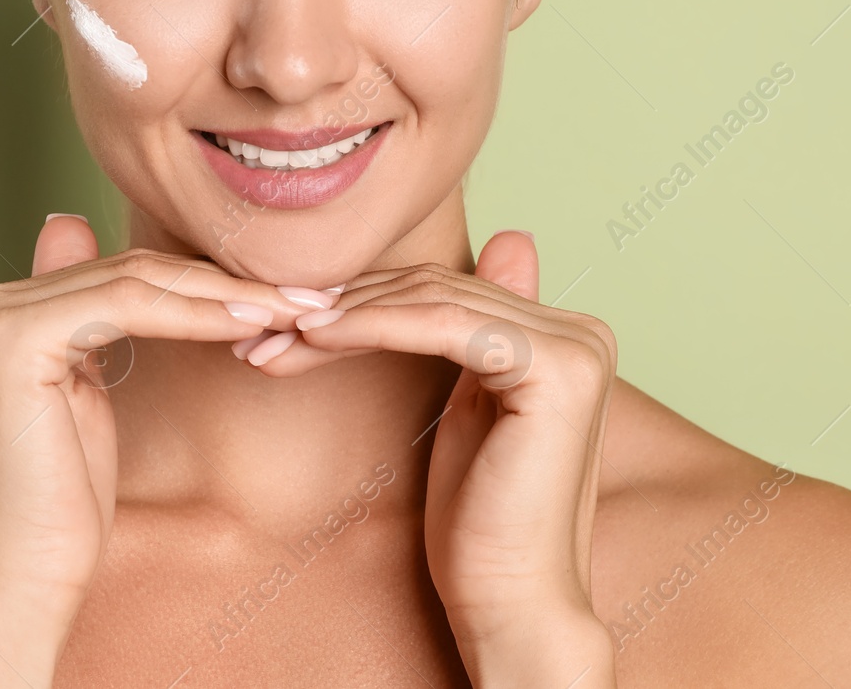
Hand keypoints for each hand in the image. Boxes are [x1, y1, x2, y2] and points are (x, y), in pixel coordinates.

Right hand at [0, 216, 313, 686]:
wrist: (21, 583)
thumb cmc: (60, 507)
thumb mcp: (82, 397)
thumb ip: (85, 320)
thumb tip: (77, 227)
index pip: (118, 275)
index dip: (202, 282)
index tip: (278, 296)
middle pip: (128, 271)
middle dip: (224, 283)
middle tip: (303, 296)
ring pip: (135, 282)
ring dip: (224, 295)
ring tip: (293, 310)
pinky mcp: (11, 338)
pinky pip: (128, 306)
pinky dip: (197, 314)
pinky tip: (251, 325)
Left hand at [292, 231, 620, 686]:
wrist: (511, 603)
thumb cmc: (480, 525)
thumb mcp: (467, 412)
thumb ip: (469, 337)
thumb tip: (489, 248)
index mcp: (566, 337)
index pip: (446, 292)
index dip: (363, 300)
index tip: (287, 320)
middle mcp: (583, 332)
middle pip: (436, 292)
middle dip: (343, 308)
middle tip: (267, 326)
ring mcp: (575, 348)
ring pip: (431, 303)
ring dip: (343, 317)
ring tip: (276, 337)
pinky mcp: (553, 369)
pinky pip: (441, 326)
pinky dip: (371, 327)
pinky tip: (315, 339)